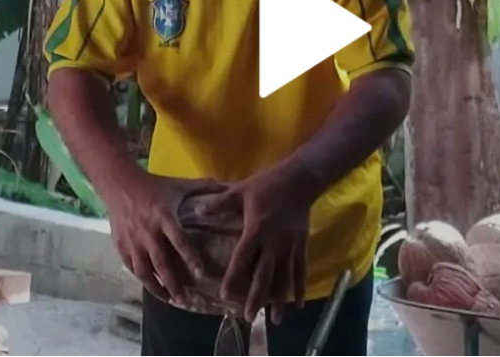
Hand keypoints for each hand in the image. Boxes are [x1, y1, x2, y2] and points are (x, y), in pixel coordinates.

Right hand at [104, 170, 226, 305]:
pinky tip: (153, 288)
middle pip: (161, 262)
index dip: (190, 258)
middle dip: (173, 283)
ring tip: (170, 300)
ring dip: (157, 288)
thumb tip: (228, 186)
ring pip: (144, 270)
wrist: (119, 184)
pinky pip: (132, 268)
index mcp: (164, 216)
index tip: (201, 274)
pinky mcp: (121, 246)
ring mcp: (132, 241)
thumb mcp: (178, 185)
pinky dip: (142, 281)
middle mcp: (148, 231)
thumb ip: (202, 187)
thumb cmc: (153, 186)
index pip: (179, 240)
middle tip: (185, 300)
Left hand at [202, 170, 309, 323]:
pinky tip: (297, 305)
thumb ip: (220, 204)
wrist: (300, 179)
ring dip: (279, 300)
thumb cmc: (268, 184)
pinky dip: (299, 288)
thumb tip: (197, 211)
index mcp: (256, 229)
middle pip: (264, 275)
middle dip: (256, 298)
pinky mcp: (301, 245)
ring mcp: (289, 246)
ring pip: (284, 277)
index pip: (242, 258)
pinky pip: (300, 270)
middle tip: (249, 318)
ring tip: (275, 321)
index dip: (234, 278)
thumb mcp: (241, 190)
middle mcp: (273, 242)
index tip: (226, 296)